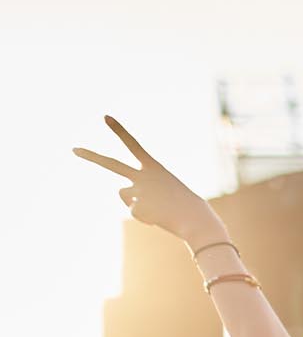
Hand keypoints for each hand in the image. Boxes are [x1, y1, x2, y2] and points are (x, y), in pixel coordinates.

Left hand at [74, 116, 225, 248]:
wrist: (195, 219)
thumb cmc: (185, 204)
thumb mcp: (166, 189)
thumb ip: (142, 186)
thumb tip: (122, 193)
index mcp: (154, 167)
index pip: (133, 144)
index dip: (119, 130)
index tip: (105, 117)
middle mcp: (143, 175)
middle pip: (111, 164)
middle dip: (91, 157)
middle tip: (73, 150)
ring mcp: (138, 191)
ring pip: (123, 194)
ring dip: (134, 201)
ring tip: (157, 207)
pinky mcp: (135, 207)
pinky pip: (132, 210)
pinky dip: (144, 216)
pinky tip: (158, 217)